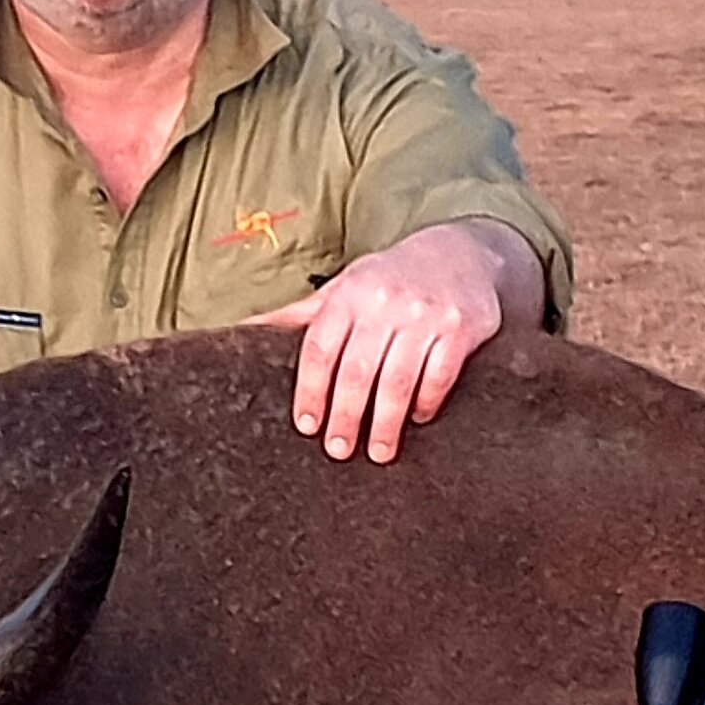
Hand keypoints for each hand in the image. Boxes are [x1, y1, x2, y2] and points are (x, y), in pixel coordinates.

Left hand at [251, 220, 540, 463]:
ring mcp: (426, 315)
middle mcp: (385, 302)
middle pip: (356, 371)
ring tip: (379, 452)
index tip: (307, 427)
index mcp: (349, 294)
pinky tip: (416, 418)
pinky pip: (439, 375)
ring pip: (398, 380)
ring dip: (385, 422)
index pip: (320, 349)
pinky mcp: (462, 328)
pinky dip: (426, 402)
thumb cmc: (390, 278)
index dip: (310, 392)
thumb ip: (300, 315)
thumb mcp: (345, 287)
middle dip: (345, 416)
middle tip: (338, 450)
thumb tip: (243, 332)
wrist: (462, 252)